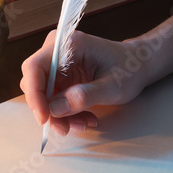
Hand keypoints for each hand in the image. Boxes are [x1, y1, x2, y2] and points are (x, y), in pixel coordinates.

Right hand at [20, 31, 150, 136]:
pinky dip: (66, 112)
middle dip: (49, 109)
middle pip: (35, 82)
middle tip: (67, 128)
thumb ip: (84, 96)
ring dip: (60, 114)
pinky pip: (53, 98)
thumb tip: (55, 108)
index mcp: (69, 44)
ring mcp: (57, 63)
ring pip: (43, 94)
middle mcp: (57, 50)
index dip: (35, 94)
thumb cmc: (129, 69)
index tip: (44, 118)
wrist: (137, 65)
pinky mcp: (60, 76)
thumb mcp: (112, 86)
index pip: (35, 67)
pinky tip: (85, 117)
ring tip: (84, 122)